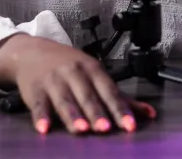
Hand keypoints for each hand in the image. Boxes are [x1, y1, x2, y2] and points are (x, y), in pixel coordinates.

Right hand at [0, 34, 156, 134]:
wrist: (33, 51)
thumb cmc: (69, 65)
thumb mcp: (95, 73)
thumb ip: (119, 96)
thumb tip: (148, 113)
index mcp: (93, 69)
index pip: (109, 91)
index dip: (119, 109)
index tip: (129, 125)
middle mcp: (74, 73)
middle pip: (87, 96)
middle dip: (97, 113)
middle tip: (106, 129)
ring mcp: (53, 80)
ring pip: (65, 100)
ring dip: (73, 115)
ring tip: (81, 130)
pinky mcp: (34, 90)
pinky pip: (38, 104)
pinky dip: (41, 116)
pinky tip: (44, 128)